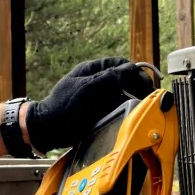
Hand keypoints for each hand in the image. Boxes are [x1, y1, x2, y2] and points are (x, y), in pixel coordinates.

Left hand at [25, 57, 153, 153]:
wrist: (47, 129)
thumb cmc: (63, 107)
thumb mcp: (89, 88)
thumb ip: (110, 76)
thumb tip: (132, 69)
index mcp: (91, 69)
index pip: (121, 64)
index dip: (136, 73)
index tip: (146, 85)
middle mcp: (95, 80)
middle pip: (123, 78)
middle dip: (136, 86)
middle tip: (147, 97)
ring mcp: (95, 95)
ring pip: (120, 93)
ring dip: (131, 98)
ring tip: (139, 106)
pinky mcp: (94, 110)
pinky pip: (113, 106)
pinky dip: (122, 109)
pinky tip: (126, 114)